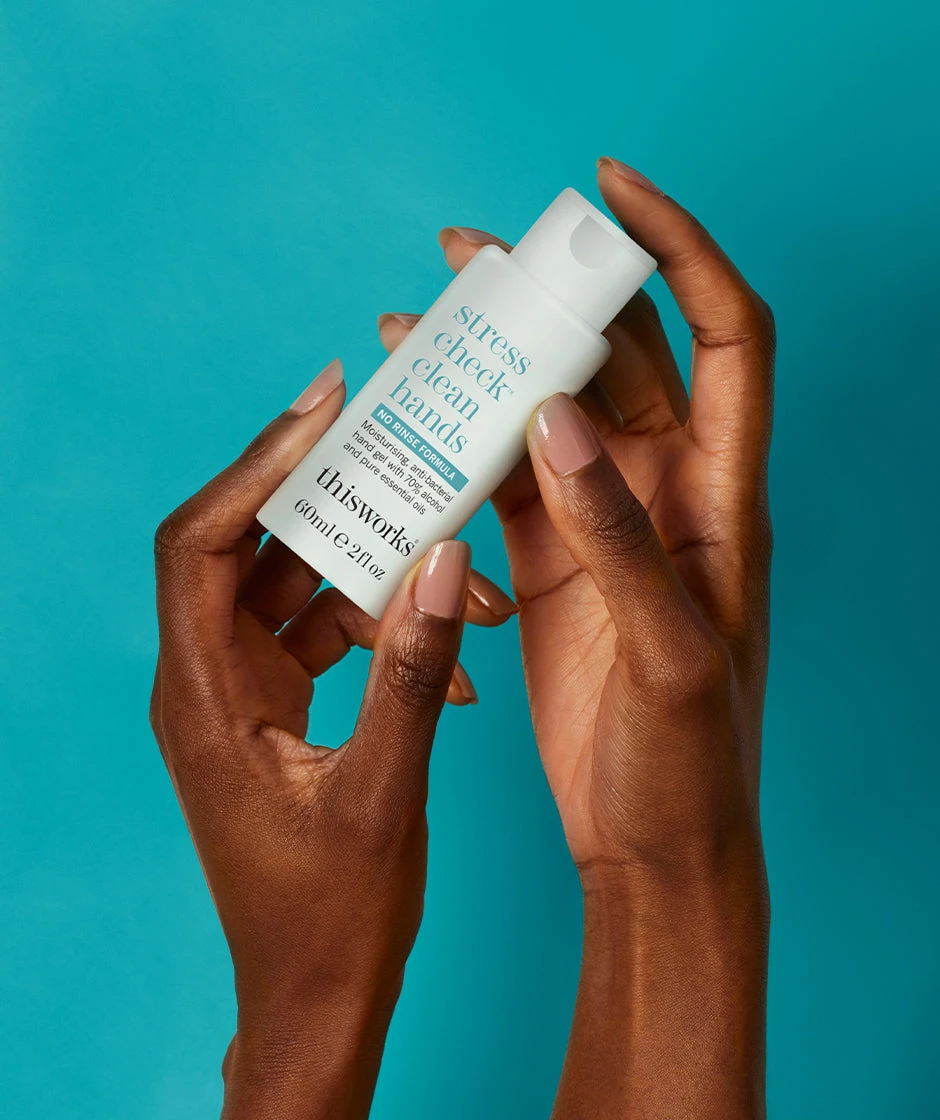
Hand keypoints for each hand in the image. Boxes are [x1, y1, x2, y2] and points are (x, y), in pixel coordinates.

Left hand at [150, 361, 512, 1119]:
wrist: (315, 996)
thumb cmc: (332, 916)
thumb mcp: (384, 790)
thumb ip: (413, 674)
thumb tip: (442, 562)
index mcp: (202, 698)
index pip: (200, 547)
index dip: (254, 467)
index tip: (321, 407)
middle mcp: (205, 683)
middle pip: (248, 550)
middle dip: (323, 498)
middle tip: (391, 445)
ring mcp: (238, 695)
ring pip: (293, 590)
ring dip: (369, 572)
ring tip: (447, 561)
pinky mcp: (272, 710)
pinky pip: (319, 636)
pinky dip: (378, 628)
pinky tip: (445, 652)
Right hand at [378, 158, 774, 1116]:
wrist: (648, 835)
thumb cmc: (687, 759)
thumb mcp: (669, 650)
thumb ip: (618, 534)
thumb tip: (557, 419)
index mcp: (725, 496)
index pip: (726, 334)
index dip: (682, 250)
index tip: (614, 193)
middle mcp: (669, 489)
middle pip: (617, 354)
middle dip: (550, 291)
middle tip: (465, 252)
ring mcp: (603, 519)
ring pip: (549, 405)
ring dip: (491, 360)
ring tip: (413, 324)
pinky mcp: (551, 557)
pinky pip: (506, 473)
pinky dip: (464, 437)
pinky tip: (416, 415)